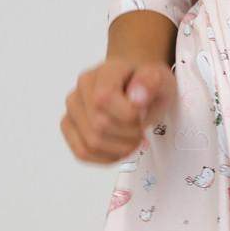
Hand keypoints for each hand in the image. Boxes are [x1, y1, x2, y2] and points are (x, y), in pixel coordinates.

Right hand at [60, 58, 175, 164]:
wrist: (137, 85)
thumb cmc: (146, 85)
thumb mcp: (160, 79)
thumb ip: (150, 83)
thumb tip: (137, 99)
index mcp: (103, 72)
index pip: (104, 99)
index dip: (129, 115)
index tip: (143, 114)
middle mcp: (81, 89)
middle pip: (99, 125)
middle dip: (129, 134)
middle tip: (141, 128)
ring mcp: (72, 109)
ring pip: (90, 143)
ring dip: (120, 149)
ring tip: (133, 139)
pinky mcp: (69, 127)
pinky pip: (82, 152)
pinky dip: (106, 157)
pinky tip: (120, 148)